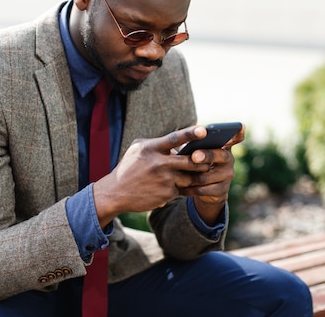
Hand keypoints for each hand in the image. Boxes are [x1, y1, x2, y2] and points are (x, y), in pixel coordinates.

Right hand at [92, 125, 214, 227]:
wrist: (116, 192)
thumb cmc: (129, 166)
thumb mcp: (138, 148)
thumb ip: (158, 143)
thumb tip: (179, 140)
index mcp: (151, 148)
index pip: (175, 138)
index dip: (191, 133)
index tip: (205, 129)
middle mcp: (159, 164)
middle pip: (190, 161)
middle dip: (201, 160)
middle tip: (208, 159)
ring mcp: (163, 180)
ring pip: (189, 177)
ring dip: (192, 176)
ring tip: (189, 174)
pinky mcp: (166, 195)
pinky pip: (182, 189)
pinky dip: (180, 187)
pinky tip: (169, 187)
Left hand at [176, 124, 245, 224]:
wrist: (204, 189)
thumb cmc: (197, 163)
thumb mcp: (196, 151)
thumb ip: (194, 145)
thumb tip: (184, 143)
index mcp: (223, 146)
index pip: (235, 138)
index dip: (238, 133)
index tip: (240, 126)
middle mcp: (229, 159)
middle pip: (220, 155)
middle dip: (207, 155)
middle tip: (195, 155)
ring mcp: (228, 175)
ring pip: (208, 175)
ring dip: (193, 175)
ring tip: (180, 172)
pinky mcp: (222, 190)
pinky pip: (204, 189)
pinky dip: (191, 188)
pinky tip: (181, 187)